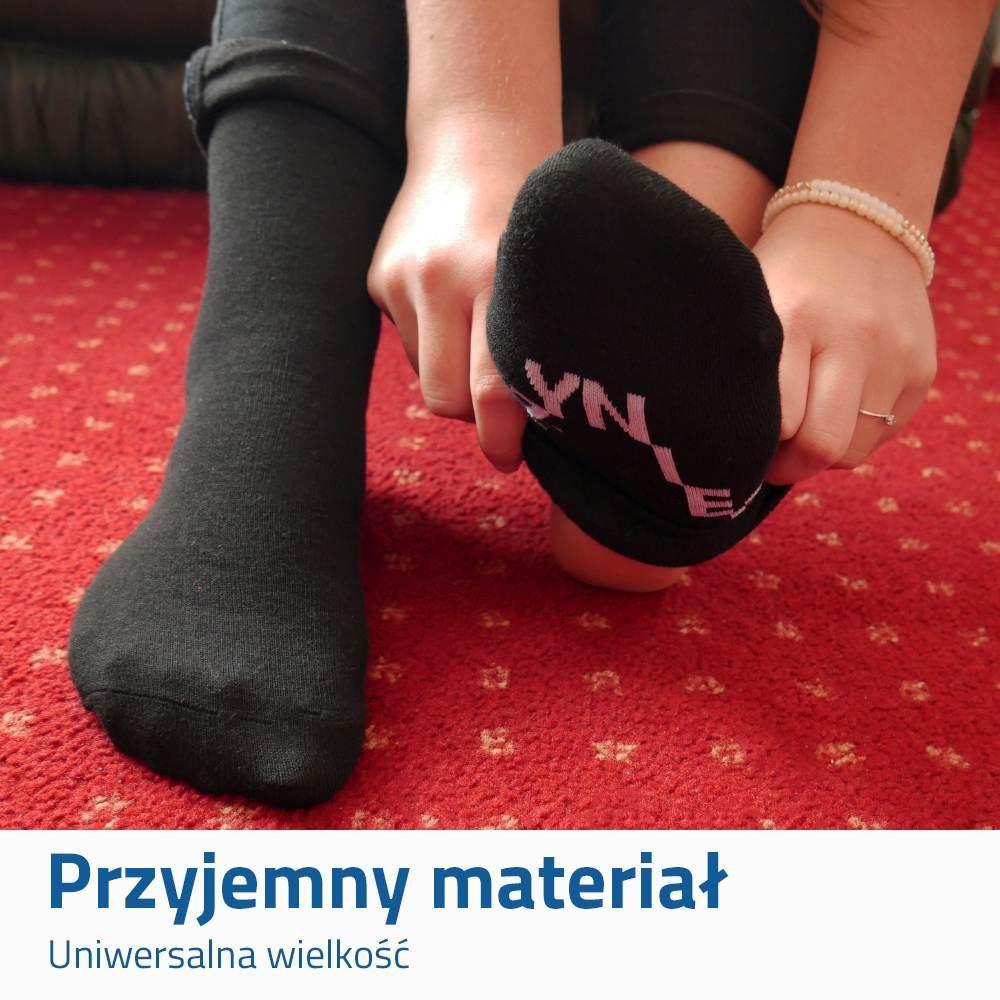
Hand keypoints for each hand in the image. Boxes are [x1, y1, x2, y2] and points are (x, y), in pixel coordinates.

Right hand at [367, 119, 557, 471]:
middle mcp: (441, 278)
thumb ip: (537, 336)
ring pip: (424, 377)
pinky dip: (430, 341)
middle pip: (446, 398)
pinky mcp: (377, 278)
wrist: (475, 138)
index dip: (501, 438)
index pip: (493, 389)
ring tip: (475, 333)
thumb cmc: (530, 215)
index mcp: (495, 277)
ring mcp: (401, 278)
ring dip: (450, 376)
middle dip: (471, 414)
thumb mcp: (548, 270)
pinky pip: (406, 344)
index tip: (509, 458)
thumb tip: (534, 420)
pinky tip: (450, 302)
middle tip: (498, 404)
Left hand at [754, 203, 937, 483]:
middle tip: (768, 459)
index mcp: (794, 319)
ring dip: (822, 455)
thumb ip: (736, 368)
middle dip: (789, 466)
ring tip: (801, 432)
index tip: (736, 448)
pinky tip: (834, 408)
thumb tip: (719, 444)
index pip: (778, 422)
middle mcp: (852, 337)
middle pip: (821, 445)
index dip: (754, 448)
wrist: (855, 224)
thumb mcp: (749, 306)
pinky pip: (884, 434)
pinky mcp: (923, 367)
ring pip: (854, 451)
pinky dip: (854, 434)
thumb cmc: (781, 276)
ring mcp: (895, 353)